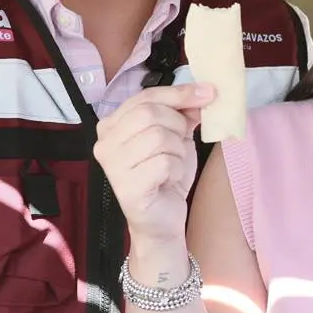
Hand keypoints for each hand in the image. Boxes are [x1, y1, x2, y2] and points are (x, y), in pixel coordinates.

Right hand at [94, 84, 213, 251]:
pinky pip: (164, 163)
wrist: (163, 219)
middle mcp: (105, 143)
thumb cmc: (165, 176)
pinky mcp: (126, 187)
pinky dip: (176, 170)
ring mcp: (113, 166)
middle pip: (150, 114)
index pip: (145, 97)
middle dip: (177, 125)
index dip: (178, 93)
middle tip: (182, 143)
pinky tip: (168, 180)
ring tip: (172, 166)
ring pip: (159, 137)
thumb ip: (183, 113)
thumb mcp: (176, 136)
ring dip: (177, 151)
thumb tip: (201, 93)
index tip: (207, 92)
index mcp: (112, 126)